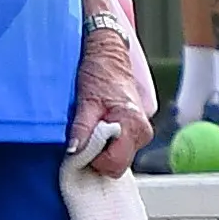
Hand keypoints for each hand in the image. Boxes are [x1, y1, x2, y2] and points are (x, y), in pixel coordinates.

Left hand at [69, 29, 151, 174]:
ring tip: (91, 127)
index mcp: (134, 126)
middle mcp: (143, 133)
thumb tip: (75, 151)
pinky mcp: (136, 131)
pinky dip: (107, 144)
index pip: (114, 164)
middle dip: (98, 156)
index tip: (79, 147)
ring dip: (102, 149)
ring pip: (118, 157)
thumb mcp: (85, 101)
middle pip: (117, 164)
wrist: (109, 56)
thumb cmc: (99, 74)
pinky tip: (98, 128)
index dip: (93, 159)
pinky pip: (120, 148)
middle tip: (84, 136)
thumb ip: (83, 128)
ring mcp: (142, 133)